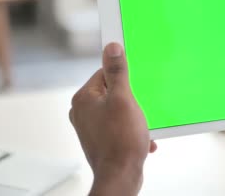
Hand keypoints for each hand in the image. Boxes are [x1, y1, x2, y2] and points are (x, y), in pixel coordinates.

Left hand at [70, 43, 156, 195]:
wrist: (121, 177)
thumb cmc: (121, 141)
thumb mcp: (123, 99)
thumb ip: (117, 72)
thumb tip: (112, 48)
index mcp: (84, 99)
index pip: (104, 73)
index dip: (123, 79)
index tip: (134, 86)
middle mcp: (83, 112)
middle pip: (112, 91)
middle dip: (131, 100)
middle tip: (137, 109)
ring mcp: (91, 127)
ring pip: (118, 109)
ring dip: (134, 116)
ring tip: (139, 125)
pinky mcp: (101, 139)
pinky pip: (120, 126)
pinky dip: (132, 130)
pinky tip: (142, 138)